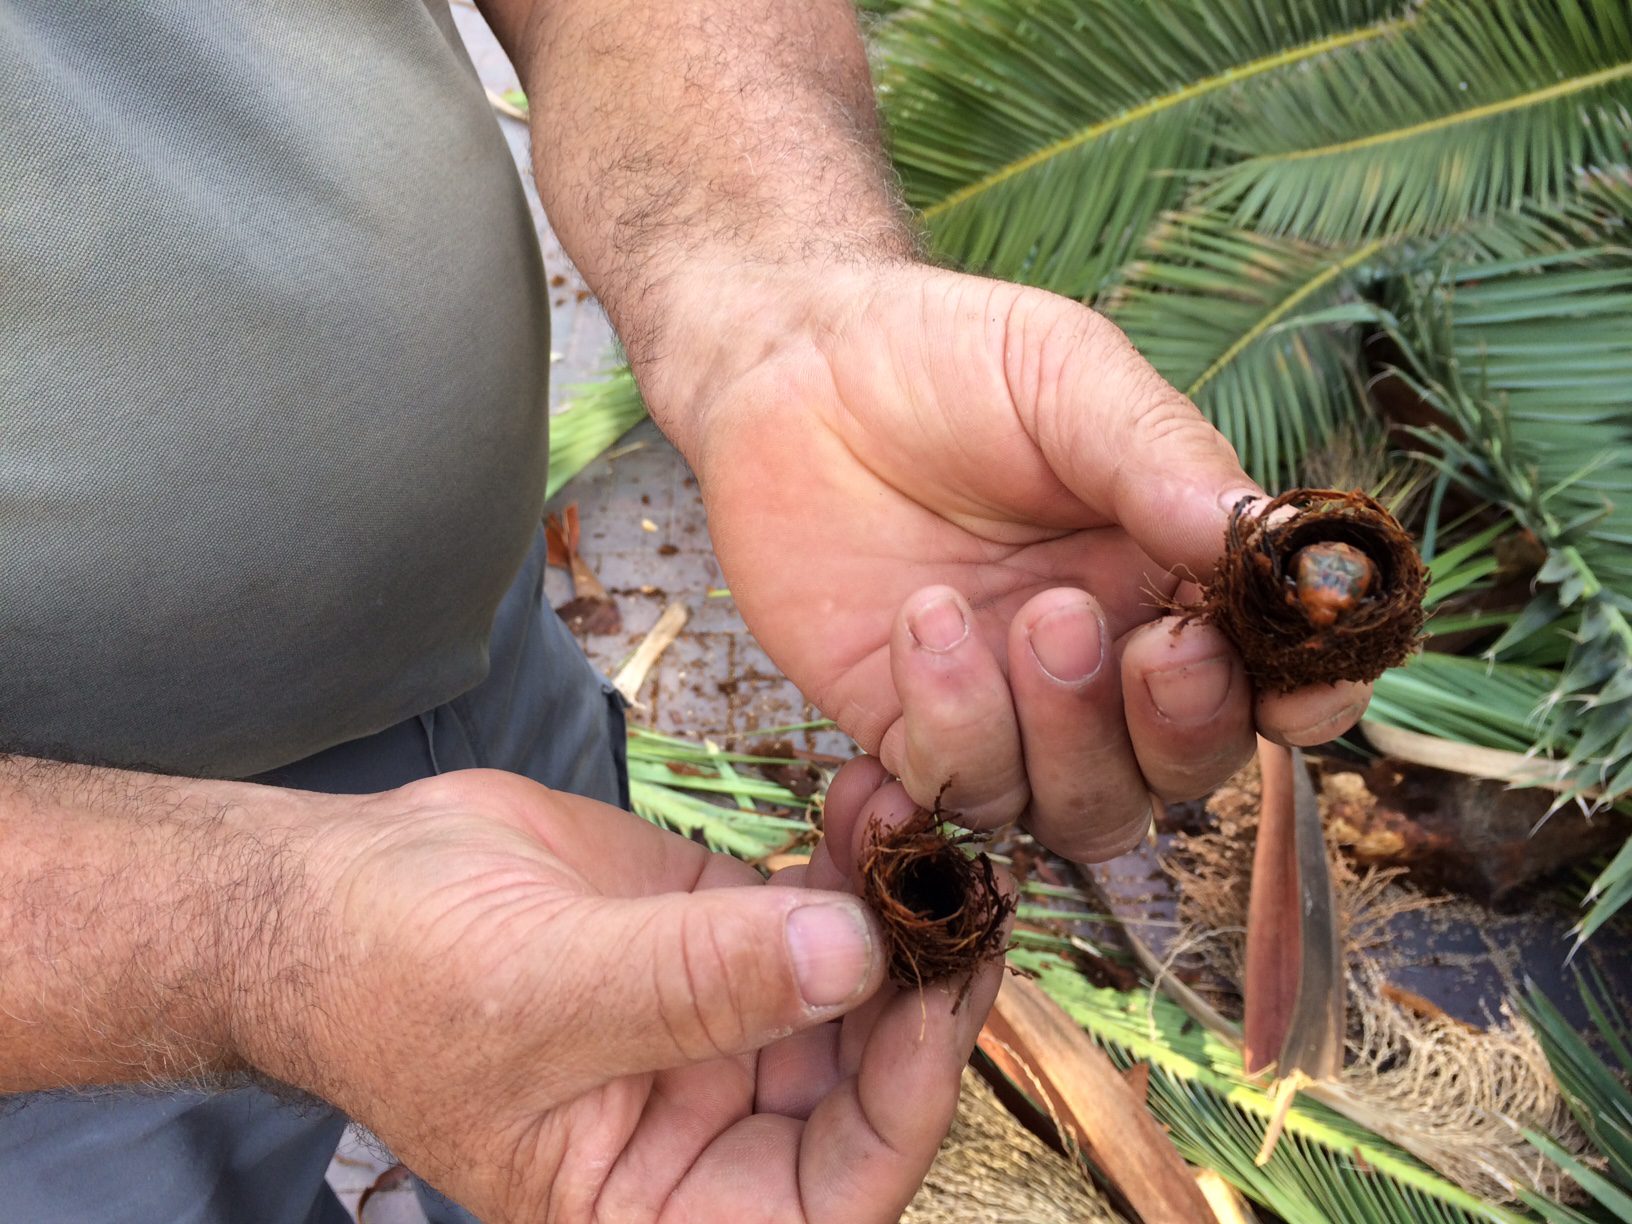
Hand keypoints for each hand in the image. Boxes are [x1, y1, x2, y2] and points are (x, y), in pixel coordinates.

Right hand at [254, 764, 1001, 1222]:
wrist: (337, 886)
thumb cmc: (395, 977)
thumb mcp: (539, 995)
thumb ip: (696, 986)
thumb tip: (853, 959)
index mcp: (662, 1202)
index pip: (825, 1197)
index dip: (899, 1109)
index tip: (935, 997)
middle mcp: (712, 1127)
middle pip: (864, 1084)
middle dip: (921, 988)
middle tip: (964, 887)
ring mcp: (727, 1022)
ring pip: (857, 982)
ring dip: (899, 901)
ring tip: (923, 812)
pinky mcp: (727, 931)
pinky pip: (820, 902)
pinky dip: (853, 849)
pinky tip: (870, 785)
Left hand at [653, 263, 1369, 860]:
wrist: (792, 370)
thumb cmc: (947, 360)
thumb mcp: (1068, 375)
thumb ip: (1162, 457)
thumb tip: (1269, 538)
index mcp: (1172, 571)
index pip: (1272, 674)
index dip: (1305, 702)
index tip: (1303, 690)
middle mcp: (1104, 658)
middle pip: (1186, 770)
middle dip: (1182, 728)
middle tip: (1149, 645)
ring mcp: (1008, 706)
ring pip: (1084, 810)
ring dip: (1066, 734)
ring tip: (1021, 613)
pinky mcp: (909, 729)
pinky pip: (959, 790)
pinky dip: (951, 728)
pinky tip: (918, 623)